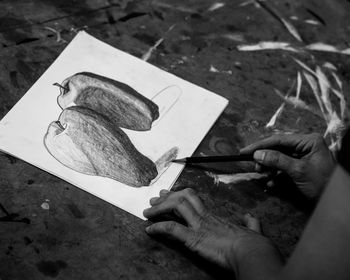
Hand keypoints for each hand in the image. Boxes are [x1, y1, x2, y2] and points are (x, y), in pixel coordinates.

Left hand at [144, 189, 282, 277]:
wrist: (254, 254)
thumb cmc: (255, 245)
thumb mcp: (253, 231)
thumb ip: (251, 223)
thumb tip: (251, 217)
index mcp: (216, 217)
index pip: (194, 199)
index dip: (179, 195)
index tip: (169, 193)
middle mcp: (206, 217)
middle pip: (183, 197)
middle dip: (166, 197)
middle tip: (154, 198)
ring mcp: (199, 226)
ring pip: (176, 207)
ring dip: (158, 209)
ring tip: (147, 212)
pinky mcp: (195, 239)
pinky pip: (172, 229)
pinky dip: (158, 227)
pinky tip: (149, 229)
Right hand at [240, 133, 335, 198]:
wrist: (335, 201)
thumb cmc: (322, 183)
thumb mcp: (298, 170)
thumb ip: (277, 160)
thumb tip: (257, 154)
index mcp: (308, 141)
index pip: (279, 139)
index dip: (260, 145)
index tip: (245, 151)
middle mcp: (305, 145)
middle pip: (278, 148)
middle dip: (265, 158)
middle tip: (254, 167)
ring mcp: (303, 156)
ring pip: (279, 158)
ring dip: (269, 167)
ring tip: (262, 175)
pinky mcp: (300, 166)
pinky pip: (283, 167)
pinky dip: (276, 174)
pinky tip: (271, 182)